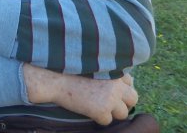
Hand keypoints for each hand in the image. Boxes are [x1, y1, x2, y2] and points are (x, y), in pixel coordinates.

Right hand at [23, 64, 137, 124]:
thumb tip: (123, 86)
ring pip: (123, 113)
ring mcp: (110, 98)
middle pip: (132, 99)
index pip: (129, 83)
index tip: (106, 89)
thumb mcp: (93, 67)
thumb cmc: (70, 71)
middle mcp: (116, 84)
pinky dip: (97, 118)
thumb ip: (108, 73)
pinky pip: (107, 121)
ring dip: (111, 112)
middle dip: (122, 103)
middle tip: (106, 102)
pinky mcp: (102, 110)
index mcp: (114, 71)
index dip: (119, 88)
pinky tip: (86, 109)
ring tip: (94, 105)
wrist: (54, 79)